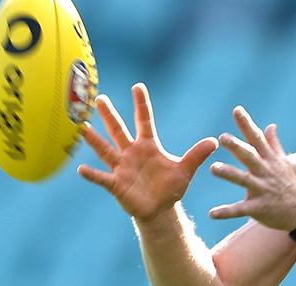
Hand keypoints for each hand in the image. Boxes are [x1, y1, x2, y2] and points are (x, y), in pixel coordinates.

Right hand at [78, 83, 217, 223]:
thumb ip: (196, 155)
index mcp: (148, 146)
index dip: (141, 104)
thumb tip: (215, 141)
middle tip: (99, 98)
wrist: (160, 210)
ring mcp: (122, 167)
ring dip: (93, 139)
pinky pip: (102, 178)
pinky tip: (81, 168)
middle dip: (109, 115)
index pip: (144, 120)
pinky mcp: (116, 184)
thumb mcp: (185, 170)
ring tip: (81, 126)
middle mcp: (132, 152)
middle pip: (119, 130)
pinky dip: (92, 174)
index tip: (138, 86)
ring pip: (105, 149)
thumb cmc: (170, 188)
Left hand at [209, 106, 295, 231]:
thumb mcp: (283, 162)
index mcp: (269, 160)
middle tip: (223, 137)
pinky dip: (227, 212)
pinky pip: (241, 210)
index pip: (257, 138)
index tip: (237, 110)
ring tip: (213, 168)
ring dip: (229, 173)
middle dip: (237, 146)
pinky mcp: (259, 208)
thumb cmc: (289, 185)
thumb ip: (273, 144)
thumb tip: (271, 125)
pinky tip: (212, 213)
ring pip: (243, 180)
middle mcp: (265, 172)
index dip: (246, 124)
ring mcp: (262, 190)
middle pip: (250, 156)